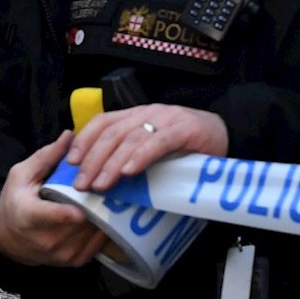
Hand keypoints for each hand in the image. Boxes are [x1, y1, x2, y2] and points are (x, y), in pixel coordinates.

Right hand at [0, 131, 108, 266]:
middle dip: (98, 201)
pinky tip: (107, 211)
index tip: (84, 204)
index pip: (53, 216)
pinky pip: (100, 242)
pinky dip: (105, 226)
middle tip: (112, 182)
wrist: (8, 238)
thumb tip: (69, 135)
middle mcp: (47, 241)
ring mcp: (63, 254)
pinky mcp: (76, 261)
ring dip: (106, 213)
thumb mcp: (22, 175)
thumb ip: (47, 156)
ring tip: (112, 194)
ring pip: (95, 230)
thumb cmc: (15, 201)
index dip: (70, 211)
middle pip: (83, 220)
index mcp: (30, 217)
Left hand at [67, 104, 228, 192]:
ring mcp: (167, 119)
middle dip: (93, 160)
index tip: (71, 164)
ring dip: (111, 164)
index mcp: (137, 115)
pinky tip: (128, 172)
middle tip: (81, 185)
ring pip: (130, 139)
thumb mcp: (154, 148)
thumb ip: (132, 155)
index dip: (84, 141)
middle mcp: (148, 113)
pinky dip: (140, 157)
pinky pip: (158, 143)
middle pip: (111, 133)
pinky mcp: (185, 130)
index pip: (102, 122)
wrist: (229, 135)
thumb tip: (101, 179)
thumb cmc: (188, 147)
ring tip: (101, 185)